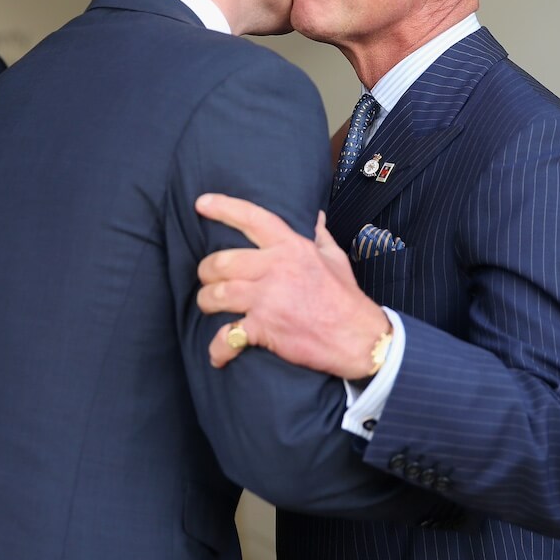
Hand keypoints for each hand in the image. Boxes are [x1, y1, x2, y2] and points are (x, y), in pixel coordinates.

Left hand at [195, 193, 389, 379]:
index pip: (252, 219)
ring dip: (206, 302)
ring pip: (216, 294)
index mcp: (292, 247)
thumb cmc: (345, 298)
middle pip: (222, 261)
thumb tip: (315, 216)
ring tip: (209, 306)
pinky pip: (228, 337)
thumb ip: (320, 236)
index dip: (223, 208)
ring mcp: (268, 299)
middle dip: (207, 271)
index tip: (201, 204)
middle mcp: (276, 268)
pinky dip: (219, 349)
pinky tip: (218, 355)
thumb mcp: (335, 259)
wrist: (358, 338)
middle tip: (208, 278)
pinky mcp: (264, 328)